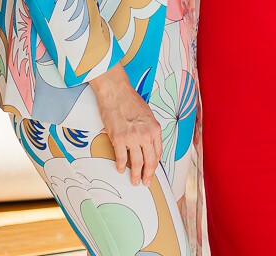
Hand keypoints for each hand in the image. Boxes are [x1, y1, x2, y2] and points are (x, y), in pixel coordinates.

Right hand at [89, 67, 162, 186]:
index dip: (156, 164)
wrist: (116, 92)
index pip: (158, 153)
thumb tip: (148, 144)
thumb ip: (149, 130)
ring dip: (136, 175)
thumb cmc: (131, 101)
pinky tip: (121, 170)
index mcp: (155, 129)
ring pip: (137, 163)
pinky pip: (121, 158)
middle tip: (146, 183)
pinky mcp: (119, 139)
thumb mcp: (148, 115)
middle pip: (150, 161)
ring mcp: (132, 138)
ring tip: (134, 181)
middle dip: (148, 175)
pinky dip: (121, 166)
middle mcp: (146, 135)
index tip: (153, 170)